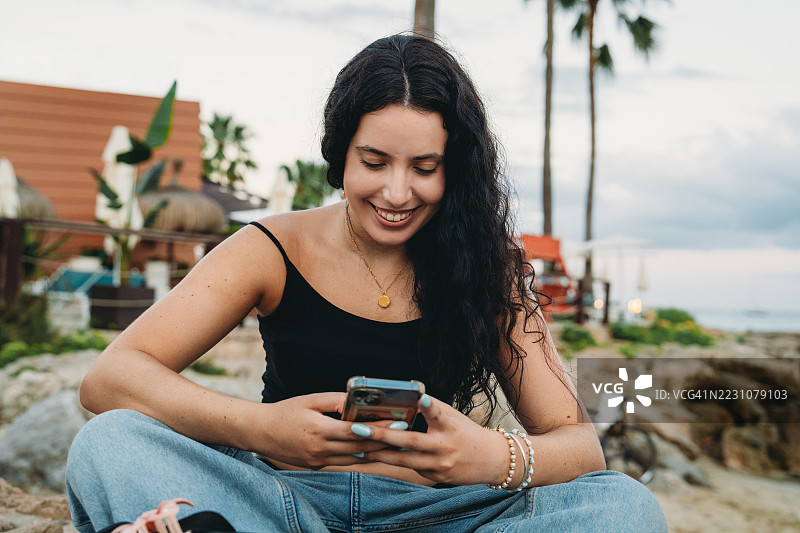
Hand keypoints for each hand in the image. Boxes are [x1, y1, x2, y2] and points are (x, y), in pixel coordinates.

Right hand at [245, 393, 390, 469]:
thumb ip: (336, 401)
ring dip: (374, 452)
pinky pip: (343, 462)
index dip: (379, 428)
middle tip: (404, 435)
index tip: (397, 424)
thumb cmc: (285, 412)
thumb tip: (356, 402)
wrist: (260, 432)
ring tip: (394, 444)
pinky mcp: (316, 466)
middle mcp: (320, 449)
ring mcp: (318, 461)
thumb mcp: (310, 400)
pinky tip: (372, 450)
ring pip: (354, 459)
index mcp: (319, 430)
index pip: (356, 431)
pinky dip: (358, 456)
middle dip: (383, 441)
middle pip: (359, 448)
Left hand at [350, 394, 512, 485]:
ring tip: (358, 448)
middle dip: (382, 436)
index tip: (422, 399)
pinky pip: (410, 469)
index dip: (431, 407)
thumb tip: (410, 398)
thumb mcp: (454, 416)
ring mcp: (439, 465)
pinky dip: (392, 463)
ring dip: (380, 454)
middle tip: (359, 429)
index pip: (440, 414)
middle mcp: (445, 447)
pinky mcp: (435, 478)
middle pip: (411, 442)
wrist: (491, 461)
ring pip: (404, 461)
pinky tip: (375, 457)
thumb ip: (432, 409)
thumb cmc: (467, 433)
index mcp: (450, 427)